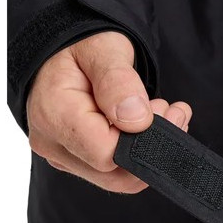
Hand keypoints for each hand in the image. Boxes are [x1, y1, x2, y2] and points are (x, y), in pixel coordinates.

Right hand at [26, 30, 191, 192]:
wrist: (62, 49)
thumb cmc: (81, 44)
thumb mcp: (103, 49)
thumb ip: (118, 82)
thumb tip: (136, 120)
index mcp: (53, 113)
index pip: (105, 153)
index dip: (142, 138)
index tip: (161, 108)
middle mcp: (50, 142)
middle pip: (112, 173)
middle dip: (151, 145)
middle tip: (172, 110)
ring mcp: (60, 155)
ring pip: (115, 178)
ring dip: (148, 150)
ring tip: (165, 113)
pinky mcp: (73, 159)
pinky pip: (110, 171)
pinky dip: (136, 152)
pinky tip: (149, 125)